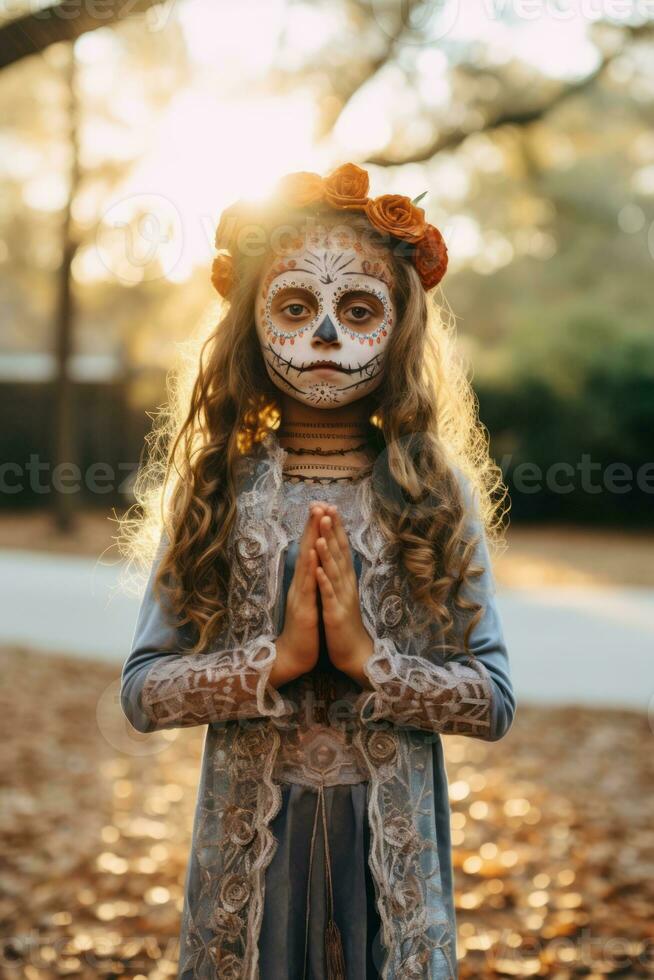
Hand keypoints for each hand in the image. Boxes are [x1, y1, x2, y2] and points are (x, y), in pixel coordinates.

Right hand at [270, 506, 322, 686]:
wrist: (294, 657)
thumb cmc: (304, 630)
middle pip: (306, 550)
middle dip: (312, 526)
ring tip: (316, 518)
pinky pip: (308, 586)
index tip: (322, 507)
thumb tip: (316, 563)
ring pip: (306, 562)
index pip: (310, 551)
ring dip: (312, 539)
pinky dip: (311, 568)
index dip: (315, 529)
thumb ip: (311, 582)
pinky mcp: (303, 609)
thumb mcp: (310, 601)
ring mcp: (300, 595)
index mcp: (304, 582)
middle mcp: (300, 584)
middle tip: (317, 502)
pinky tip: (314, 553)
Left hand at [314, 505, 373, 689]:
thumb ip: (339, 572)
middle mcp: (346, 584)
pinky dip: (324, 581)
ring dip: (327, 550)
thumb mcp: (342, 592)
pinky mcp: (336, 614)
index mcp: (345, 578)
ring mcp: (342, 598)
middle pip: (339, 552)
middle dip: (332, 530)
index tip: (329, 505)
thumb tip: (335, 552)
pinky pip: (329, 595)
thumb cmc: (344, 621)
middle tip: (327, 507)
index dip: (335, 526)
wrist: (354, 652)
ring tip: (321, 531)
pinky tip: (318, 568)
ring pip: (334, 570)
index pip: (341, 547)